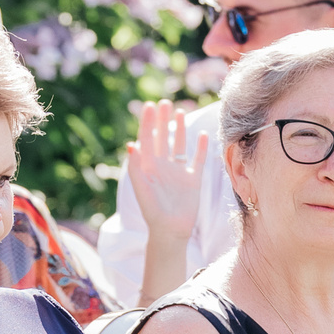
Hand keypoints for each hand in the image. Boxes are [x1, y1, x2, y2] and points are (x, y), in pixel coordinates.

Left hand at [126, 100, 209, 245]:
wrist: (170, 230)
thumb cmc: (153, 211)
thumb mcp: (141, 188)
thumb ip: (136, 167)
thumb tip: (131, 144)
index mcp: (148, 166)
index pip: (148, 139)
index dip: (148, 122)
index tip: (150, 106)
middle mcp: (163, 166)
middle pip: (163, 137)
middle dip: (162, 120)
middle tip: (164, 103)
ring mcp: (179, 172)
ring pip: (179, 145)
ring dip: (180, 129)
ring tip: (179, 112)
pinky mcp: (193, 180)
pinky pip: (197, 160)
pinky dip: (201, 148)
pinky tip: (203, 134)